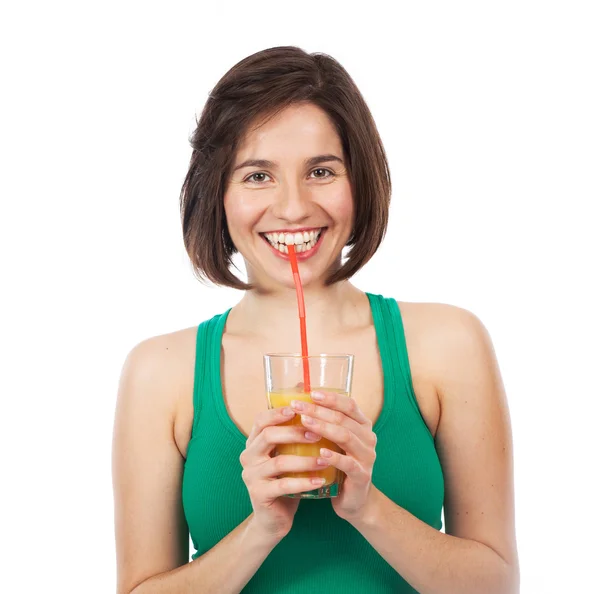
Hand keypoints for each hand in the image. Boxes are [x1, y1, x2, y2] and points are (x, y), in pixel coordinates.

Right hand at [239, 406, 325, 541]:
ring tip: (326, 460)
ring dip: (305, 460)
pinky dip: (304, 482)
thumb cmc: (285, 480)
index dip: (279, 412)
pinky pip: (284, 485)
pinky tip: (321, 481)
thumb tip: (314, 409)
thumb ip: (293, 436)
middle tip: (318, 433)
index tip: (299, 408)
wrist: (273, 519)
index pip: (261, 420)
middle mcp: (248, 456)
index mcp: (254, 442)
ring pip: (279, 462)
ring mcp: (251, 476)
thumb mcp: (286, 455)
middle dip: (295, 432)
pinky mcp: (259, 494)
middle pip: (269, 436)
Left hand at [291, 391, 376, 522]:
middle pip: (343, 419)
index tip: (310, 393)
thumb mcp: (333, 441)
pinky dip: (334, 457)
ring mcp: (367, 457)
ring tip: (304, 423)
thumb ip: (323, 421)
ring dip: (323, 428)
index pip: (349, 405)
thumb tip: (298, 392)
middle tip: (298, 407)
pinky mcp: (362, 476)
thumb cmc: (339, 464)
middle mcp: (368, 438)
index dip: (331, 398)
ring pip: (345, 437)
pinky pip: (348, 463)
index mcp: (362, 425)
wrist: (353, 500)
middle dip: (319, 411)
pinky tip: (319, 452)